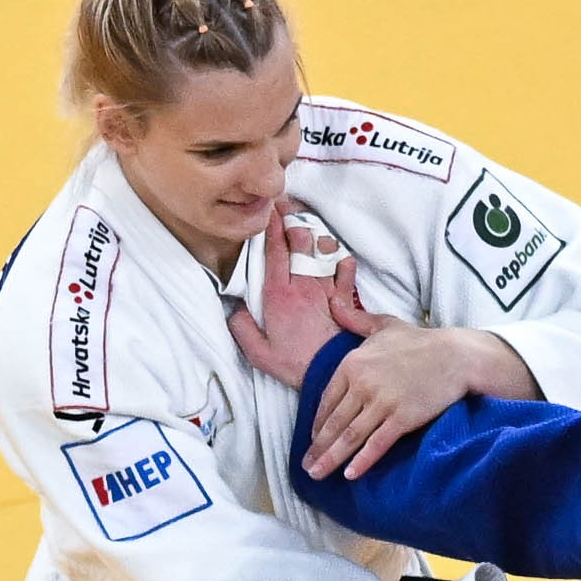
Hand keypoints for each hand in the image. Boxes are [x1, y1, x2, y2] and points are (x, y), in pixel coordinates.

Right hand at [231, 201, 379, 378]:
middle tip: (286, 207)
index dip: (271, 226)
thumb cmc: (295, 363)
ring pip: (323, 250)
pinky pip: (346, 270)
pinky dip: (342, 260)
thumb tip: (234, 310)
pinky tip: (337, 257)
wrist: (331, 373)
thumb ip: (242, 329)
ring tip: (309, 227)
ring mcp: (326, 290)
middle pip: (300, 241)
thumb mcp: (258, 353)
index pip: (274, 251)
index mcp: (279, 295)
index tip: (268, 210)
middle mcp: (303, 286)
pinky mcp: (344, 298)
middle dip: (292, 220)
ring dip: (316, 236)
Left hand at [301, 320, 535, 475]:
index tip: (312, 439)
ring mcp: (382, 402)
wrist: (456, 355)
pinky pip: (377, 444)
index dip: (317, 423)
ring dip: (331, 458)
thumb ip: (355, 319)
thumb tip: (333, 303)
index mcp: (353, 363)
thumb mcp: (384, 325)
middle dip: (318, 447)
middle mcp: (363, 383)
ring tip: (318, 474)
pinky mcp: (402, 417)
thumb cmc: (421, 341)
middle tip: (306, 466)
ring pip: (350, 436)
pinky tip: (349, 475)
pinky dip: (362, 461)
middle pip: (334, 422)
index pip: (328, 400)